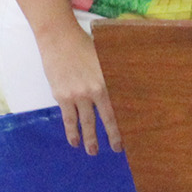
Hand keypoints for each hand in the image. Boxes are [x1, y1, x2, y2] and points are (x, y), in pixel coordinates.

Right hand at [36, 23, 120, 154]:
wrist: (59, 39)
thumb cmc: (83, 45)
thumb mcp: (105, 57)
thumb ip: (113, 72)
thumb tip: (127, 86)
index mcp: (108, 79)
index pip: (120, 105)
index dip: (126, 119)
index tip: (133, 132)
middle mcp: (95, 89)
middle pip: (107, 117)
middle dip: (113, 135)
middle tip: (118, 148)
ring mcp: (78, 95)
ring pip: (86, 122)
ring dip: (90, 139)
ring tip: (93, 152)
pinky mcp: (63, 96)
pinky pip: (69, 119)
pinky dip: (72, 132)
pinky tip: (75, 142)